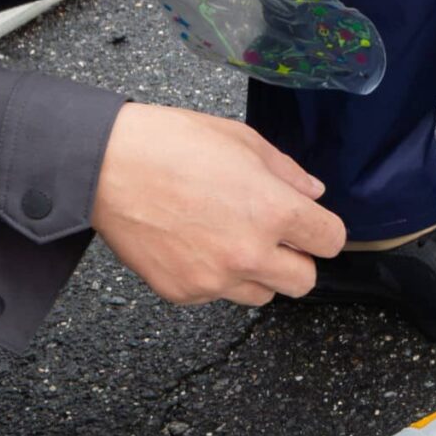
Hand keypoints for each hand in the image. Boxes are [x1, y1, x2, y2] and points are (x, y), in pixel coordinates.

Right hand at [92, 103, 346, 304]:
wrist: (104, 165)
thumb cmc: (169, 144)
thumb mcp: (241, 140)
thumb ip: (286, 172)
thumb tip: (313, 194)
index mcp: (273, 211)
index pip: (331, 241)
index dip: (322, 230)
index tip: (311, 226)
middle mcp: (250, 253)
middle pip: (304, 281)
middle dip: (295, 259)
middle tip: (273, 237)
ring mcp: (215, 279)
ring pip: (262, 294)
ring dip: (257, 273)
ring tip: (227, 238)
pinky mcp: (184, 292)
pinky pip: (217, 295)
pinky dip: (213, 277)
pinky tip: (194, 243)